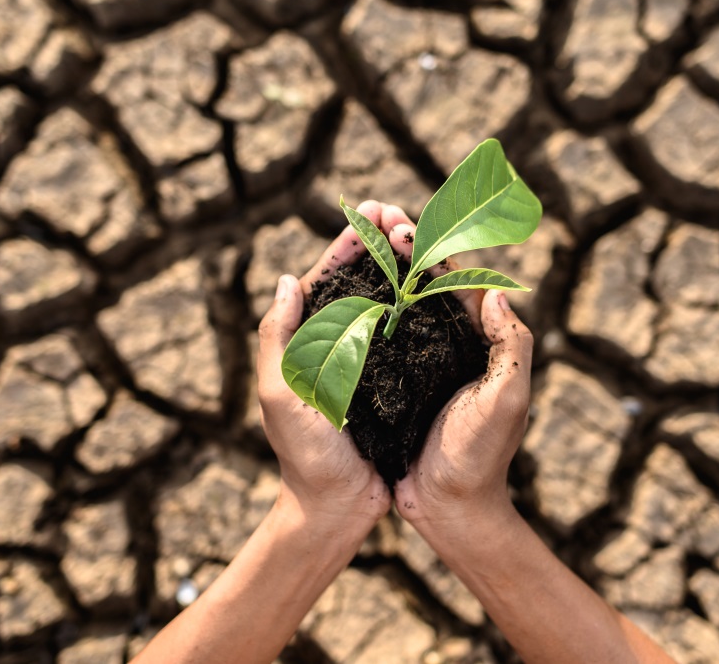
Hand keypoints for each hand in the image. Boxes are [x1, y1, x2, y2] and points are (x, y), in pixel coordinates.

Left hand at [257, 200, 391, 533]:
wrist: (337, 506)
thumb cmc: (305, 455)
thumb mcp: (281, 394)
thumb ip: (277, 338)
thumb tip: (287, 280)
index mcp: (306, 341)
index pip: (325, 279)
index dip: (348, 242)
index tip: (370, 212)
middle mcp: (338, 344)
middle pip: (360, 282)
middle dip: (380, 244)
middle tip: (403, 214)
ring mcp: (367, 360)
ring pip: (387, 301)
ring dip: (402, 267)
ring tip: (423, 237)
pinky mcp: (395, 379)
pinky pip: (409, 334)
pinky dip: (421, 306)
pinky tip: (440, 287)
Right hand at [379, 205, 533, 531]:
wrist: (449, 508)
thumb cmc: (481, 456)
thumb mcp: (507, 399)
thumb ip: (513, 346)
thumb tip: (498, 291)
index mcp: (478, 342)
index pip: (455, 281)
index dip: (430, 248)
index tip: (401, 223)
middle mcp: (448, 345)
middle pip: (423, 284)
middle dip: (400, 247)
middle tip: (374, 215)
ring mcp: (419, 363)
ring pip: (398, 305)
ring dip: (379, 270)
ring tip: (355, 240)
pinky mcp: (393, 384)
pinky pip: (377, 339)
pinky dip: (362, 312)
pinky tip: (340, 294)